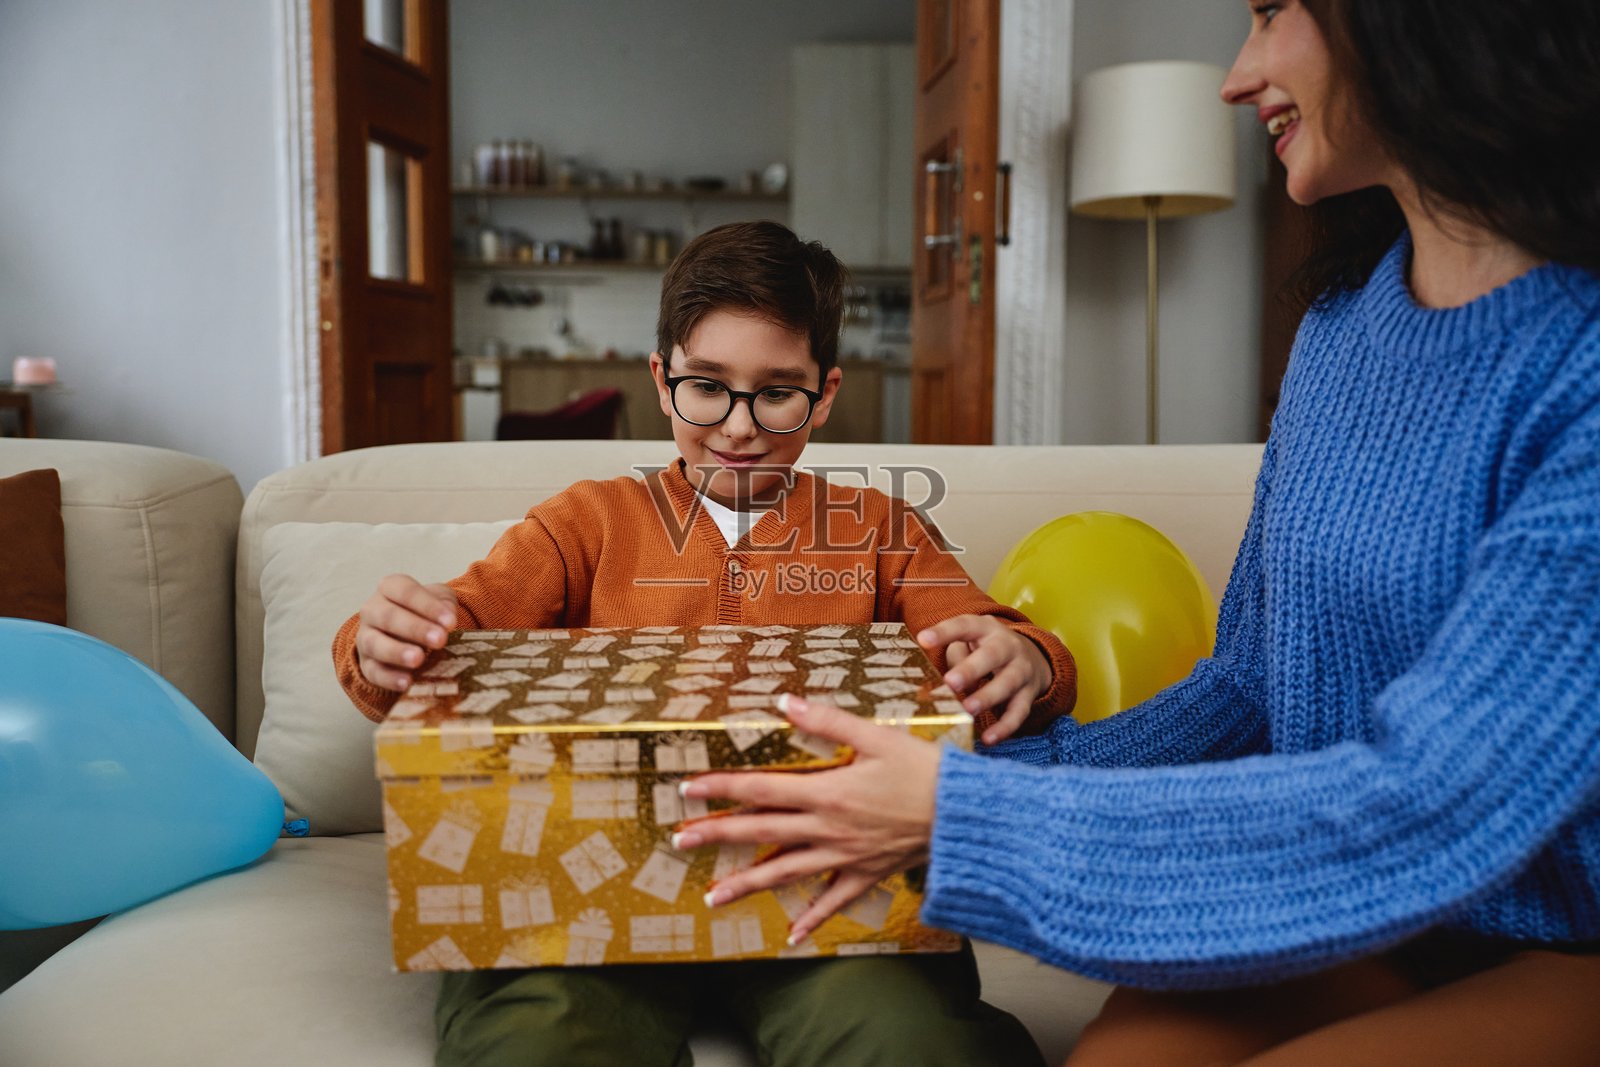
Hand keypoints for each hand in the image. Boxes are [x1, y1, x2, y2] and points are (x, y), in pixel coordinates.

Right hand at [354, 574, 457, 691]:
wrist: (406, 633)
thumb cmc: (424, 611)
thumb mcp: (438, 599)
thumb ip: (445, 603)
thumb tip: (449, 617)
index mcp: (389, 588)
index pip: (405, 591)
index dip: (428, 605)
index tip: (451, 622)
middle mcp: (372, 610)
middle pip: (388, 616)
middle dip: (415, 629)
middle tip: (440, 640)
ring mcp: (366, 637)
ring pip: (374, 643)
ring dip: (396, 652)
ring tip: (418, 659)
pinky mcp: (366, 664)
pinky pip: (372, 671)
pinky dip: (388, 678)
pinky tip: (407, 682)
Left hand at [674, 695, 942, 944]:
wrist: (964, 816)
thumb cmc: (923, 770)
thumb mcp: (875, 736)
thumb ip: (826, 721)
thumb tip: (784, 702)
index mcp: (826, 792)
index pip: (760, 789)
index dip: (722, 787)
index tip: (688, 789)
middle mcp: (827, 829)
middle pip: (761, 834)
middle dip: (716, 836)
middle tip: (679, 841)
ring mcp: (844, 857)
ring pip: (786, 875)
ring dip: (746, 887)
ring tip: (712, 899)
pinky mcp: (866, 875)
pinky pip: (833, 902)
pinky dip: (812, 920)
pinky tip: (791, 937)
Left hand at [917, 615, 1052, 743]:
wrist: (1034, 657)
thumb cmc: (987, 650)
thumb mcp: (970, 644)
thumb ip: (955, 658)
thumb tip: (938, 684)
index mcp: (986, 629)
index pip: (965, 626)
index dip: (944, 632)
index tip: (923, 640)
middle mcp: (1008, 646)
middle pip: (992, 655)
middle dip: (971, 669)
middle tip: (951, 682)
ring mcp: (1022, 670)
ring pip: (1007, 682)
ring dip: (988, 697)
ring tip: (968, 709)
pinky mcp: (1029, 694)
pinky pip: (1019, 711)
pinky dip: (1005, 727)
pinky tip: (988, 739)